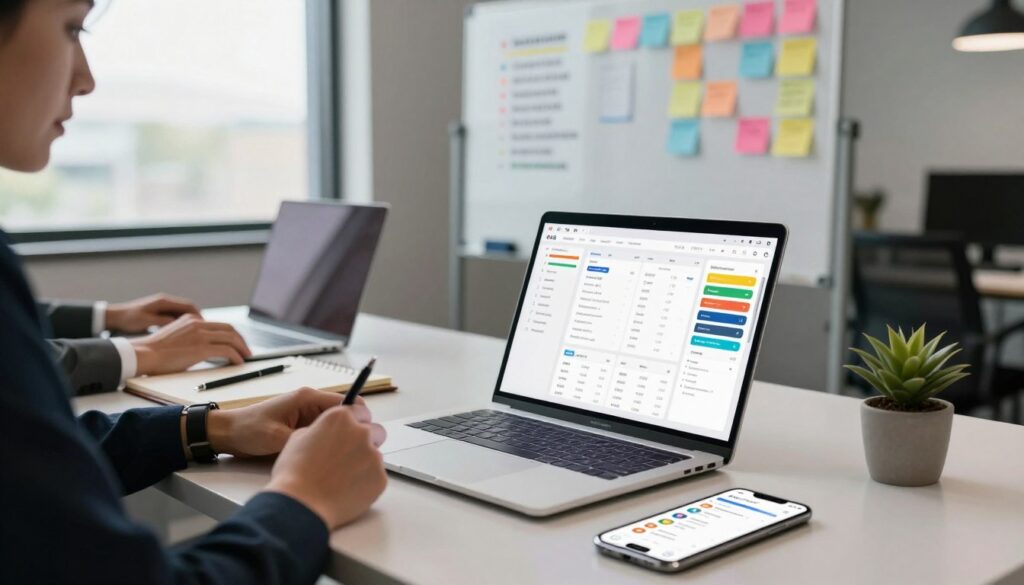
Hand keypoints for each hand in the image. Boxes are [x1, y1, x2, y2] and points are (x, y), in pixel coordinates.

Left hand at [106, 293, 199, 332]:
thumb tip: (181, 325)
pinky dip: (181, 324)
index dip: (199, 316)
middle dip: (197, 319)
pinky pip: (175, 316)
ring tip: (195, 334)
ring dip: (190, 322)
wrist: (115, 317)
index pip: (189, 306)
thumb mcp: (147, 322)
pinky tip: (182, 333)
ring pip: (182, 313)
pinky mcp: (159, 312)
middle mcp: (165, 301)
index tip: (205, 326)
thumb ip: (164, 322)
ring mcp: (162, 306)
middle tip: (204, 331)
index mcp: (164, 301)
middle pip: (188, 309)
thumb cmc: (129, 319)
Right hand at [130, 314, 251, 375]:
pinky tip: (238, 363)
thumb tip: (203, 348)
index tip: (237, 343)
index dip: (233, 334)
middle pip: (229, 329)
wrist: (143, 354)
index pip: (220, 325)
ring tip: (246, 357)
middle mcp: (198, 324)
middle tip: (246, 351)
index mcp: (192, 320)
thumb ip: (190, 337)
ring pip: (231, 338)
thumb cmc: (155, 352)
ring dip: (242, 349)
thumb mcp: (175, 336)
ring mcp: (200, 335)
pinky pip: (226, 350)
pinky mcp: (200, 348)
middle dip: (241, 341)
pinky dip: (236, 356)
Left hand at [207, 388, 385, 457]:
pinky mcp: (303, 425)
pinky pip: (325, 431)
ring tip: (346, 454)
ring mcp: (307, 414)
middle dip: (354, 428)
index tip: (367, 433)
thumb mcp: (278, 438)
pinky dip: (331, 441)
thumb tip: (330, 446)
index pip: (345, 401)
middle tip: (359, 447)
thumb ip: (306, 439)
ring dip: (343, 436)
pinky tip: (331, 456)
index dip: (359, 417)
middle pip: (345, 413)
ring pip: (337, 424)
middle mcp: (310, 402)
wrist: (227, 434)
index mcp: (307, 398)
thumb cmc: (248, 430)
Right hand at [265, 402, 387, 528]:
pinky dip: (366, 482)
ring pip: (376, 455)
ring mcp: (373, 455)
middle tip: (349, 456)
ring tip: (343, 478)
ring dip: (365, 462)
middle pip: (375, 431)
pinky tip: (347, 490)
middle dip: (366, 440)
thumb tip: (327, 433)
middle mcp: (361, 432)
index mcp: (340, 418)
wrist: (301, 505)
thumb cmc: (294, 475)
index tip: (353, 429)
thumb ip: (321, 429)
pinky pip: (377, 476)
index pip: (360, 411)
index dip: (355, 422)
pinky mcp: (380, 478)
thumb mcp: (298, 438)